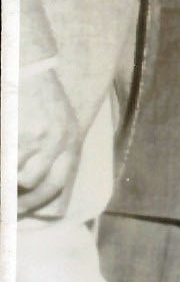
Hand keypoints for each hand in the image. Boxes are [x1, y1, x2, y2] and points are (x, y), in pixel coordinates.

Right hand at [18, 69, 79, 215]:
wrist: (29, 69)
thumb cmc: (40, 98)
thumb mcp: (59, 123)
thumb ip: (54, 152)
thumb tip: (31, 186)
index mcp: (71, 140)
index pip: (57, 184)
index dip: (36, 202)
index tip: (19, 211)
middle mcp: (59, 141)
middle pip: (36, 185)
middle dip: (17, 199)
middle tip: (6, 205)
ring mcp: (38, 137)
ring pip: (17, 175)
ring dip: (8, 175)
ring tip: (10, 159)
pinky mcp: (18, 132)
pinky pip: (8, 160)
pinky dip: (6, 159)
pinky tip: (7, 148)